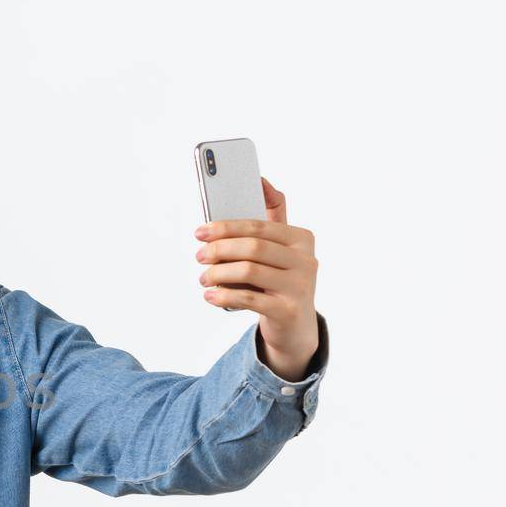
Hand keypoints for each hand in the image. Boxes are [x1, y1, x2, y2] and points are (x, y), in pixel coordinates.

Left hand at [194, 176, 319, 379]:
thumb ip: (273, 215)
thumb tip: (261, 180)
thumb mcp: (280, 248)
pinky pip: (249, 299)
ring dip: (218, 273)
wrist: (296, 326)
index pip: (258, 226)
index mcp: (302, 239)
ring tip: (204, 278)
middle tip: (199, 256)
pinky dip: (223, 295)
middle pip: (253, 247)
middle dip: (219, 249)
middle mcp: (306, 261)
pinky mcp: (288, 311)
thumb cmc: (281, 279)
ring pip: (248, 271)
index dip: (225, 227)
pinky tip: (210, 295)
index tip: (200, 232)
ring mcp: (299, 287)